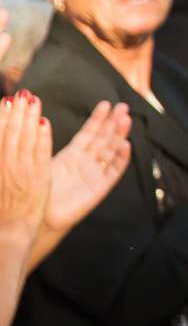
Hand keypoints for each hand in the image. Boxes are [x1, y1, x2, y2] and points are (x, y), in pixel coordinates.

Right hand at [0, 95, 50, 240]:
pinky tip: (44, 122)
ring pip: (26, 139)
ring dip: (29, 117)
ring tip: (33, 99)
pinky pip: (41, 154)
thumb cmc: (0, 206)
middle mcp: (5, 165)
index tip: (5, 101)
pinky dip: (42, 137)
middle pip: (11, 133)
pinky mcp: (39, 179)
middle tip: (21, 93)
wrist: (7, 232)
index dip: (2, 117)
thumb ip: (1, 157)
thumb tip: (5, 139)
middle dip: (16, 111)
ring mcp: (22, 171)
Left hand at [44, 102, 131, 234]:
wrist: (39, 216)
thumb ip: (42, 141)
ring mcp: (95, 173)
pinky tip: (125, 145)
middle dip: (113, 122)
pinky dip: (121, 159)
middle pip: (104, 138)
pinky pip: (113, 171)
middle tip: (122, 107)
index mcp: (73, 155)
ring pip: (111, 151)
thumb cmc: (37, 190)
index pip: (90, 133)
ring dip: (119, 135)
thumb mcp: (40, 161)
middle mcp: (87, 162)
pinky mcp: (100, 187)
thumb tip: (39, 119)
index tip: (106, 104)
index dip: (98, 119)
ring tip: (125, 120)